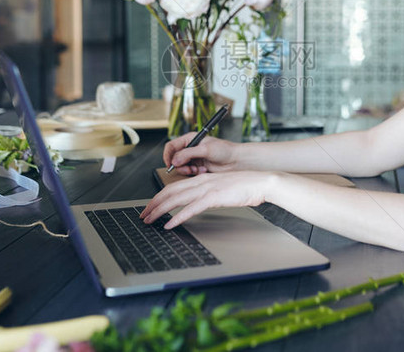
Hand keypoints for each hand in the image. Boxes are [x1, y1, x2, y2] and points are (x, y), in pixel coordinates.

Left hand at [141, 171, 275, 228]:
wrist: (260, 182)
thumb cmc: (245, 186)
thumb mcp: (222, 188)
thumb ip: (208, 194)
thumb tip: (197, 204)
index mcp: (202, 179)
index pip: (174, 187)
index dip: (159, 197)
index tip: (150, 206)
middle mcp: (201, 182)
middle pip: (170, 192)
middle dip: (153, 204)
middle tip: (143, 215)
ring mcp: (206, 189)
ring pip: (176, 199)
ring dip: (160, 211)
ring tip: (149, 220)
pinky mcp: (214, 198)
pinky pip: (191, 209)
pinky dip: (178, 217)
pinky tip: (170, 224)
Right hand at [163, 132, 237, 174]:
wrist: (235, 162)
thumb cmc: (225, 150)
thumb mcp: (206, 149)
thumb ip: (189, 154)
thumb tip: (175, 160)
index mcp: (190, 139)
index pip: (172, 146)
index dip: (168, 155)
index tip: (170, 164)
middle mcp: (190, 149)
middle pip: (174, 158)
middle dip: (180, 165)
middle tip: (188, 168)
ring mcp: (193, 159)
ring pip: (180, 167)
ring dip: (187, 170)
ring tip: (197, 170)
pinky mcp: (197, 168)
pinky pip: (188, 173)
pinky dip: (194, 174)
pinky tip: (203, 171)